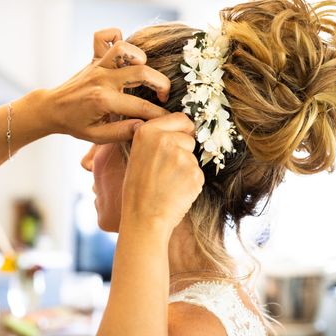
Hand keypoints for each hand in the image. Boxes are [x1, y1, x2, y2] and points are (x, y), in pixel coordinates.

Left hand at [43, 28, 170, 142]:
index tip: (169, 119)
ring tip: (143, 71)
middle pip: (141, 71)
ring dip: (140, 56)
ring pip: (124, 48)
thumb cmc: (75, 124)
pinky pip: (103, 37)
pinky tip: (124, 53)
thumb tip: (145, 127)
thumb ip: (121, 132)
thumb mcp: (96, 136)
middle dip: (161, 83)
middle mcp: (102, 79)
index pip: (140, 106)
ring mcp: (97, 66)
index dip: (159, 114)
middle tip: (162, 96)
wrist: (51, 109)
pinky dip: (116, 37)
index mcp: (103, 100)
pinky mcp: (94, 58)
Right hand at [121, 112, 204, 234]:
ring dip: (186, 168)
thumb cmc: (137, 189)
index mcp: (147, 132)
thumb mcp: (137, 155)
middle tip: (166, 170)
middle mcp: (164, 139)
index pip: (180, 118)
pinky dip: (191, 182)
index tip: (179, 140)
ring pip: (193, 157)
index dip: (183, 130)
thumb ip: (154, 139)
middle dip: (183, 151)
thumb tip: (175, 130)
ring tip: (168, 182)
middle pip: (189, 138)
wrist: (143, 217)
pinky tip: (176, 191)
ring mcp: (181, 156)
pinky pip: (198, 173)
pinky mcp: (194, 173)